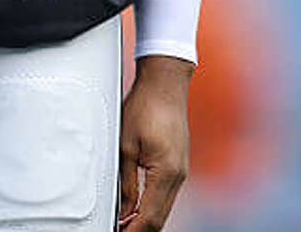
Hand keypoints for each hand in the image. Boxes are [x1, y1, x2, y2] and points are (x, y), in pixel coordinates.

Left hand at [117, 56, 191, 230]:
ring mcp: (181, 170)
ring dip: (145, 220)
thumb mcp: (126, 146)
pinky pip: (167, 194)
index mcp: (166, 172)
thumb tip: (123, 209)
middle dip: (139, 230)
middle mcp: (179, 176)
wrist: (165, 83)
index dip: (132, 231)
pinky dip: (152, 206)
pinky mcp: (179, 164)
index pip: (149, 217)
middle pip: (160, 218)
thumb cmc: (145, 106)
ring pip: (164, 208)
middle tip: (119, 231)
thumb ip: (125, 182)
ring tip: (123, 225)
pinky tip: (137, 208)